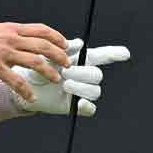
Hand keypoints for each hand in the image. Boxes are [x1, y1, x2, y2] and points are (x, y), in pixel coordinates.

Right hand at [0, 22, 70, 102]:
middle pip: (43, 45)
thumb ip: (10, 36)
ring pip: (35, 62)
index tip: (66, 45)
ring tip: (56, 79)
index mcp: (11, 29)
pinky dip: (27, 91)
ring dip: (49, 72)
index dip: (57, 37)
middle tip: (68, 64)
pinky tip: (32, 98)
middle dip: (59, 55)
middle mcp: (10, 38)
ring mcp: (3, 52)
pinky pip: (16, 81)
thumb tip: (24, 43)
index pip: (41, 29)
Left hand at [14, 39, 130, 116]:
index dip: (115, 54)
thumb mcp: (47, 55)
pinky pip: (90, 108)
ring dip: (80, 87)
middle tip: (65, 72)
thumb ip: (62, 49)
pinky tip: (79, 102)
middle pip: (97, 74)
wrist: (26, 87)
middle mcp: (85, 75)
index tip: (125, 53)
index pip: (103, 56)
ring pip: (95, 91)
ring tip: (64, 84)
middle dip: (82, 73)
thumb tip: (79, 43)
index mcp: (82, 60)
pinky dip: (86, 105)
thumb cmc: (37, 68)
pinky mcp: (77, 106)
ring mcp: (82, 91)